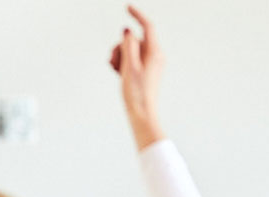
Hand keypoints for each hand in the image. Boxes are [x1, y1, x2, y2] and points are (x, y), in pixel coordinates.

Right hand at [109, 5, 163, 139]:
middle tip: (113, 61)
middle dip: (121, 46)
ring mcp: (150, 64)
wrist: (142, 114)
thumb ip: (128, 46)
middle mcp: (155, 57)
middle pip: (135, 40)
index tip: (127, 7)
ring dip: (119, 55)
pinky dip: (122, 63)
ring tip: (114, 69)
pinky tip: (117, 73)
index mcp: (155, 54)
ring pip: (131, 50)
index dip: (137, 15)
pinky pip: (132, 60)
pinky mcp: (145, 72)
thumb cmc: (137, 93)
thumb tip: (128, 32)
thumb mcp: (129, 67)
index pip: (148, 27)